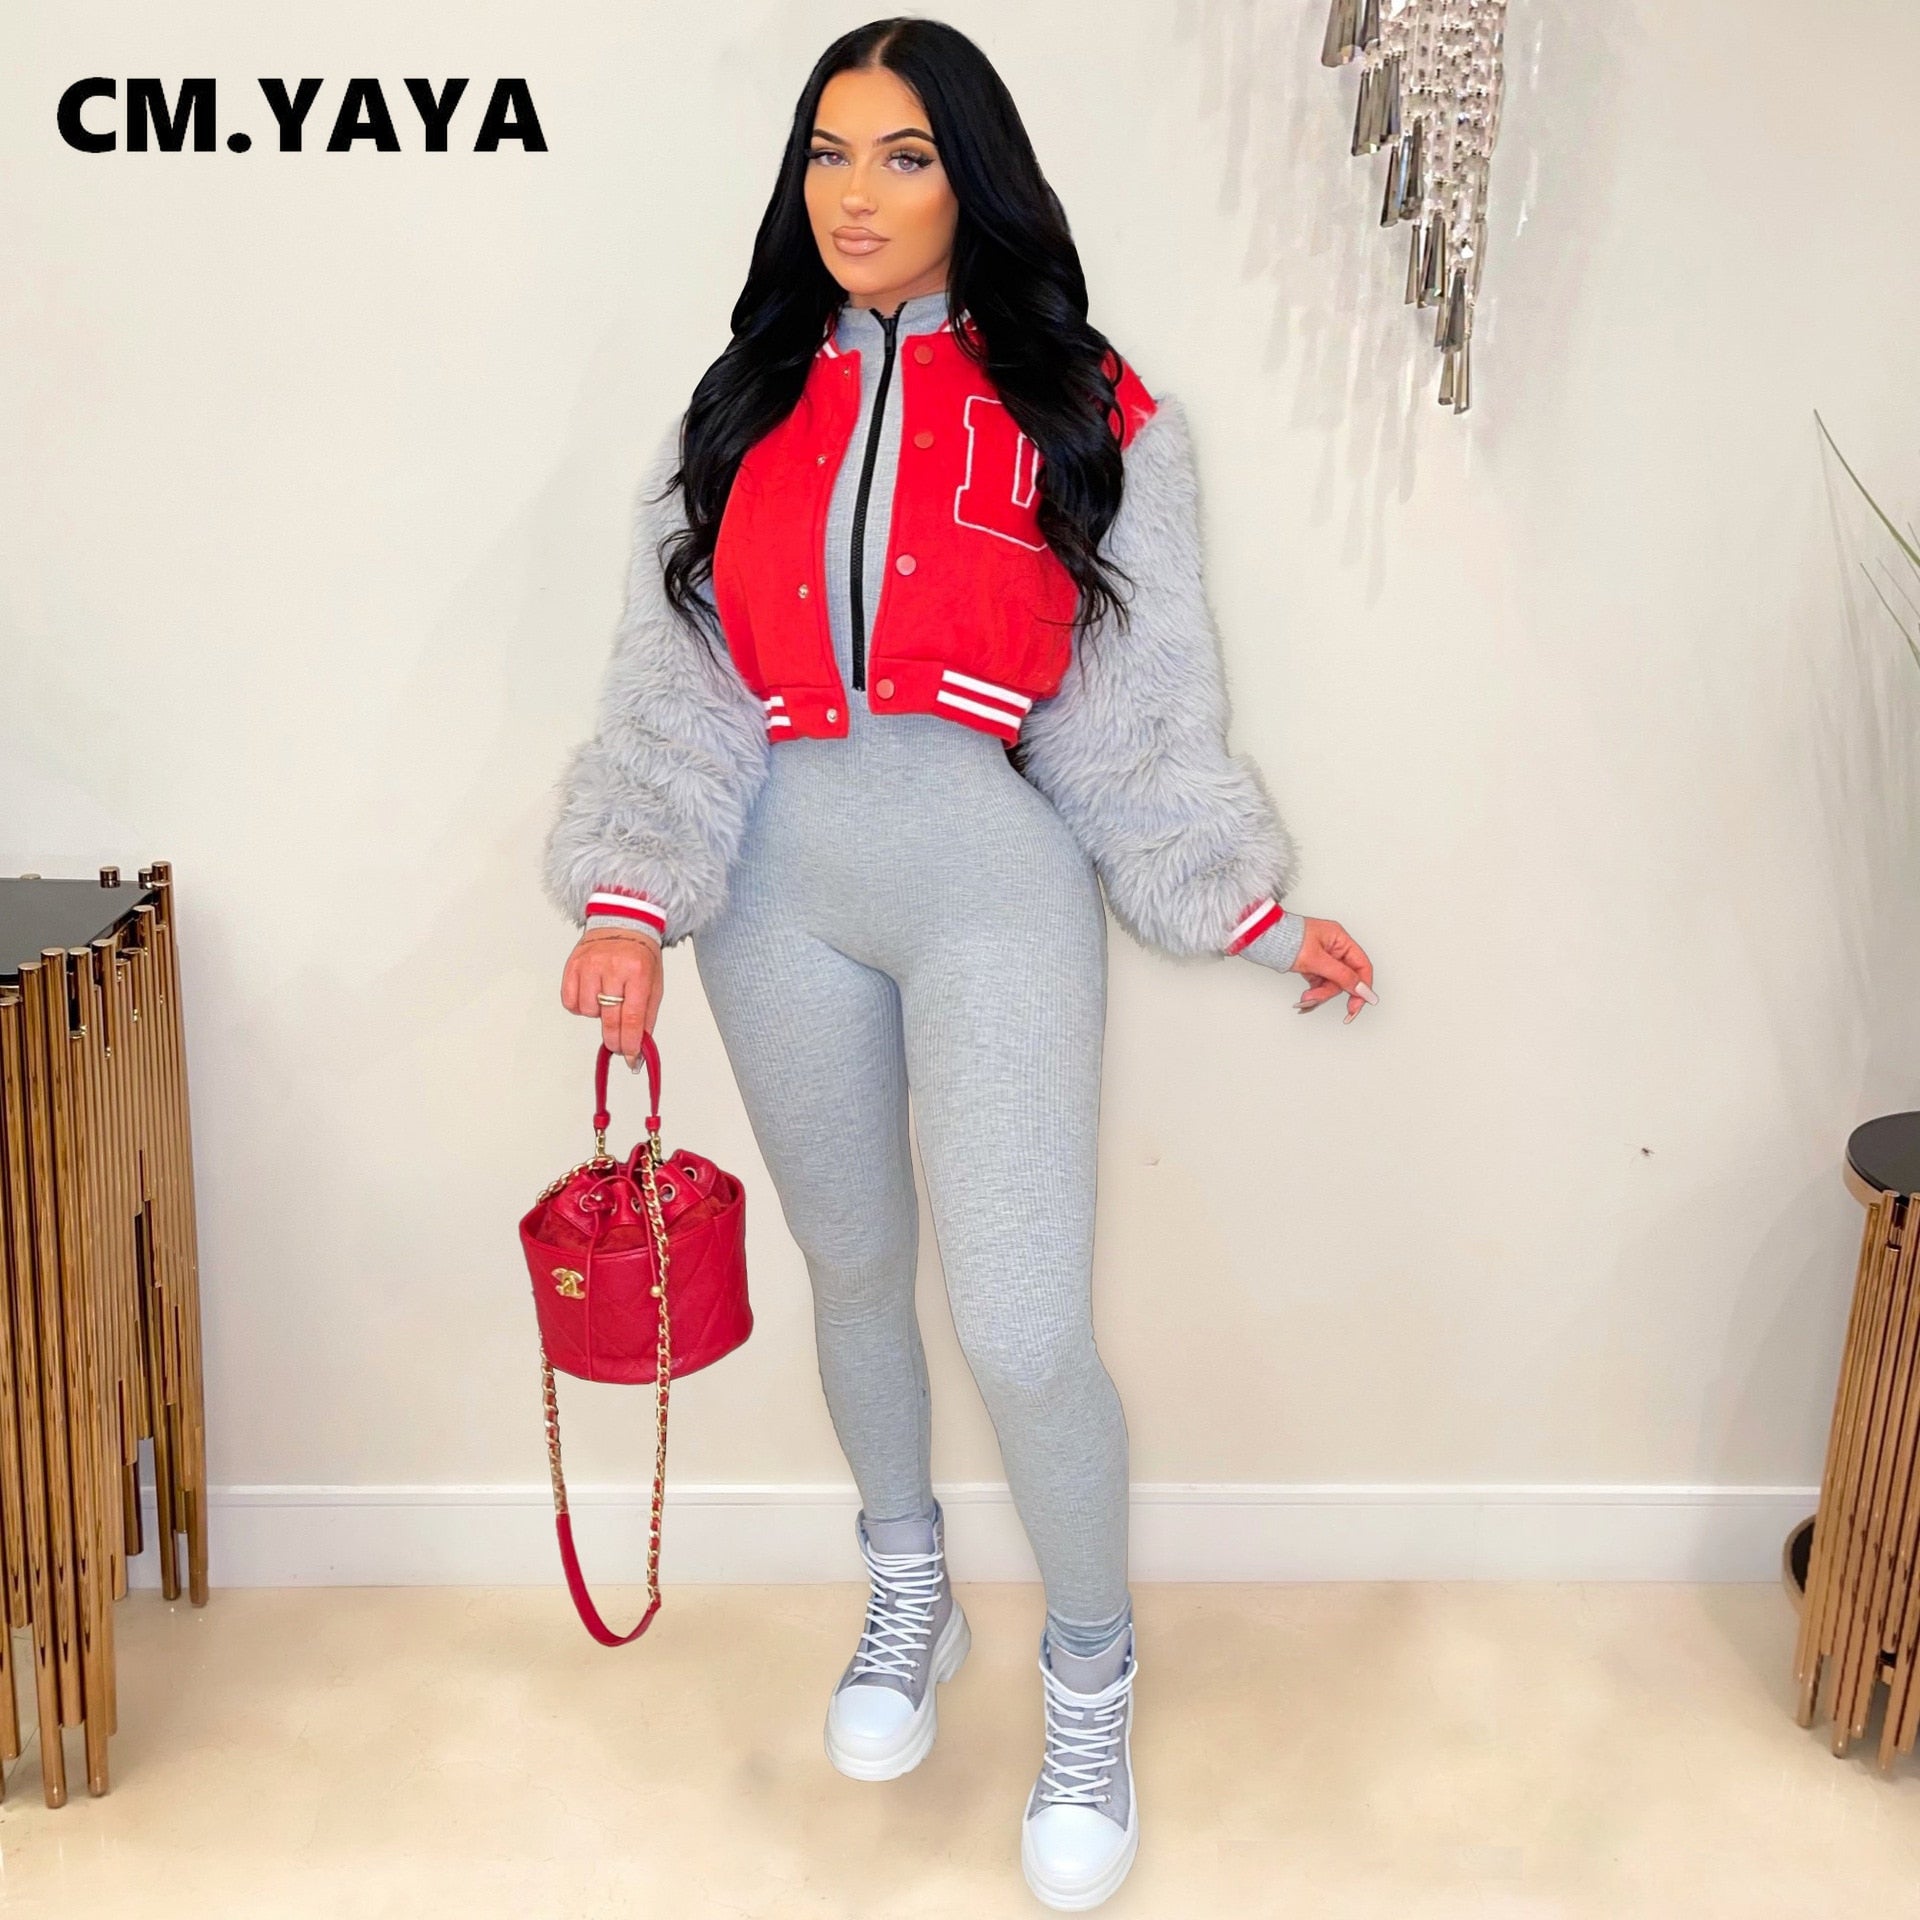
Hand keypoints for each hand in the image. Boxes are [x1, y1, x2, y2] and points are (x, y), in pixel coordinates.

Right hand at [561, 926, 663, 1066]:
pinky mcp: (573, 965)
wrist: (622, 922)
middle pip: (609, 1018)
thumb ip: (647, 1017)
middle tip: (618, 1046)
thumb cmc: (640, 955)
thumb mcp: (654, 984)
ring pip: (588, 1011)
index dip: (629, 1043)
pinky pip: (570, 1002)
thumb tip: (638, 1048)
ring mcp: (590, 965)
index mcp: (638, 972)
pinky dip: (581, 1005)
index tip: (630, 1057)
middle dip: (614, 1040)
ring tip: (607, 998)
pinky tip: (592, 995)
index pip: (632, 1017)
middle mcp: (613, 967)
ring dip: (598, 1014)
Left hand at [1288, 916, 1376, 1023]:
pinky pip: (1320, 983)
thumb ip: (1340, 975)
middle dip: (1330, 992)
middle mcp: (1334, 947)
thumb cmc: (1287, 939)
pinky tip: (1305, 999)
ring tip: (1305, 998)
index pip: (1361, 966)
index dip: (1363, 987)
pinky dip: (1314, 992)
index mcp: (1340, 939)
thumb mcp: (1316, 960)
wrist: (1263, 938)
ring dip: (1319, 994)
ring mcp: (1323, 957)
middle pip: (1345, 978)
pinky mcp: (1312, 965)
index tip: (1357, 1005)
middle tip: (1318, 1000)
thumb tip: (1361, 989)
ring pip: (1331, 983)